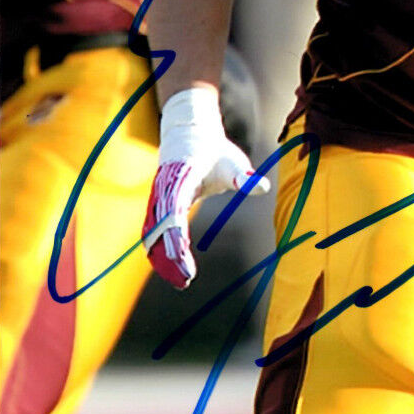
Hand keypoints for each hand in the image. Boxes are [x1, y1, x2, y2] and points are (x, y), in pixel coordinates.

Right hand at [143, 87, 269, 288]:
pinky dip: (158, 249)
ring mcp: (158, 197)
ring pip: (152, 232)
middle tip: (185, 281)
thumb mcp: (232, 160)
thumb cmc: (214, 149)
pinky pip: (154, 230)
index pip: (173, 213)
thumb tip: (261, 186)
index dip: (174, 237)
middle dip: (168, 256)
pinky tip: (168, 268)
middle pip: (159, 228)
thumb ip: (243, 176)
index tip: (181, 257)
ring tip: (179, 281)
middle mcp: (163, 190)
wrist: (190, 131)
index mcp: (179, 179)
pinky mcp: (159, 204)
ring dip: (162, 257)